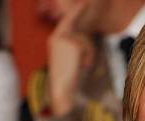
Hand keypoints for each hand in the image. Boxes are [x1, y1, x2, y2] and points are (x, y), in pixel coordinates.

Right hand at [47, 1, 94, 115]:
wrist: (62, 87)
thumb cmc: (68, 77)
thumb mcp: (71, 59)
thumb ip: (75, 47)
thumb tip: (87, 41)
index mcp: (55, 40)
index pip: (66, 22)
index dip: (75, 12)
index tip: (83, 3)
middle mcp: (57, 36)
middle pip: (75, 24)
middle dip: (79, 14)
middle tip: (85, 2)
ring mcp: (63, 39)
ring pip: (85, 39)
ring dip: (89, 52)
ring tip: (82, 64)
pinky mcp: (72, 44)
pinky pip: (88, 46)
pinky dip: (89, 56)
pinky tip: (83, 65)